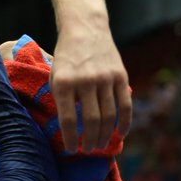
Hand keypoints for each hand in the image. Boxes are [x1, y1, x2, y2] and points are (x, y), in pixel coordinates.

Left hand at [49, 30, 131, 151]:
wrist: (85, 30)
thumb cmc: (67, 59)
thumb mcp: (56, 76)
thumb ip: (62, 100)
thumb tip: (71, 129)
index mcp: (64, 82)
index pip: (68, 119)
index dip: (70, 138)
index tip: (71, 149)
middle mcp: (85, 80)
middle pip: (90, 120)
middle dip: (89, 140)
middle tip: (87, 150)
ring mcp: (105, 78)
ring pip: (108, 116)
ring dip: (104, 135)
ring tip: (99, 145)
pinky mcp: (121, 76)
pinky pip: (125, 105)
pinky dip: (124, 123)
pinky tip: (119, 134)